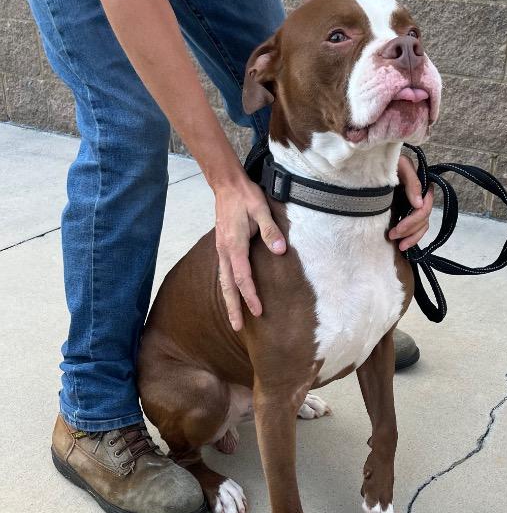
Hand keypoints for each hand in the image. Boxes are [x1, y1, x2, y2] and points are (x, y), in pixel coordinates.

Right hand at [214, 172, 286, 330]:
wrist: (226, 184)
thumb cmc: (246, 196)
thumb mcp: (261, 209)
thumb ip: (270, 230)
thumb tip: (279, 250)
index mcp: (234, 244)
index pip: (243, 276)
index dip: (251, 295)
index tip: (259, 311)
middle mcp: (224, 251)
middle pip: (228, 285)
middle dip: (233, 307)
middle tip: (237, 327)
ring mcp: (220, 250)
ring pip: (223, 281)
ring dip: (229, 301)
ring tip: (234, 320)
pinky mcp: (222, 248)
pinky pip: (224, 273)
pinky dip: (228, 288)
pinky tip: (233, 296)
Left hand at [389, 154, 433, 251]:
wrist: (370, 165)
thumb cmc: (384, 161)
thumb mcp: (400, 166)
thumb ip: (412, 181)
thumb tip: (419, 204)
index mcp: (421, 185)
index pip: (425, 206)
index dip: (414, 219)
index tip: (399, 226)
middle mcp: (420, 196)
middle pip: (423, 218)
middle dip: (409, 229)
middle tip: (393, 235)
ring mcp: (414, 205)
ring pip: (422, 226)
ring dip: (411, 237)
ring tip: (398, 245)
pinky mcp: (407, 212)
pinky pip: (416, 228)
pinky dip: (411, 238)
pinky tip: (403, 244)